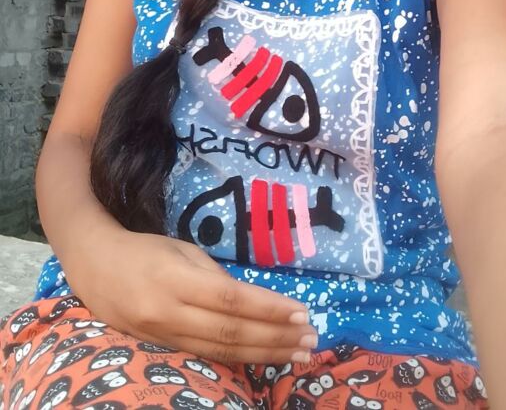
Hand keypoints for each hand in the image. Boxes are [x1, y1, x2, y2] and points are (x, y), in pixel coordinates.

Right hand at [72, 229, 317, 364]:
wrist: (93, 267)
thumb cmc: (143, 249)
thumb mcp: (180, 249)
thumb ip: (213, 274)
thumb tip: (251, 300)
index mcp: (175, 279)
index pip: (231, 299)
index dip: (268, 309)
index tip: (301, 311)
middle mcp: (169, 311)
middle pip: (231, 331)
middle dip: (275, 337)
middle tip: (311, 338)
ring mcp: (163, 335)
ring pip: (221, 351)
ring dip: (264, 353)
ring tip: (298, 352)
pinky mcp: (160, 349)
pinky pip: (206, 356)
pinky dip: (239, 359)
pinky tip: (264, 358)